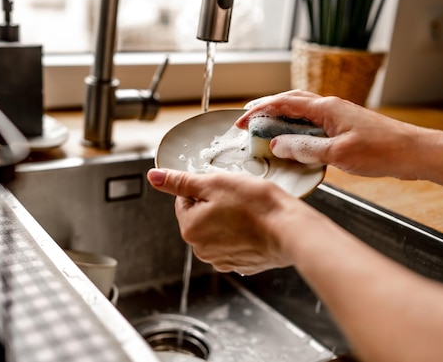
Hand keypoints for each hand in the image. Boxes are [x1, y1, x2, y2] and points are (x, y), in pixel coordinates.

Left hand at [146, 168, 325, 274]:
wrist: (288, 229)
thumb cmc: (254, 205)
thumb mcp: (213, 183)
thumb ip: (179, 181)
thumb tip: (154, 176)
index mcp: (189, 229)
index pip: (184, 200)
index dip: (203, 188)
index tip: (222, 187)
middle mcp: (200, 249)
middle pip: (200, 216)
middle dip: (214, 204)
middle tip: (237, 198)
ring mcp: (221, 259)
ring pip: (217, 229)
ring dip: (227, 219)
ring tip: (247, 212)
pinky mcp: (240, 264)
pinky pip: (233, 243)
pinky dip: (241, 234)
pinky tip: (254, 226)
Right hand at [236, 90, 423, 179]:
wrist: (415, 153)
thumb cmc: (383, 150)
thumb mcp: (337, 153)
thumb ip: (304, 148)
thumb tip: (277, 145)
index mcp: (326, 108)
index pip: (284, 102)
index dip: (259, 111)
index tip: (241, 122)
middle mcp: (330, 108)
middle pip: (290, 101)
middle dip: (266, 109)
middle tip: (247, 121)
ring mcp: (337, 117)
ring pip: (301, 113)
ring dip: (281, 119)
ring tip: (264, 131)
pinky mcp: (343, 130)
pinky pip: (312, 125)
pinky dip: (296, 130)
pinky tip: (292, 143)